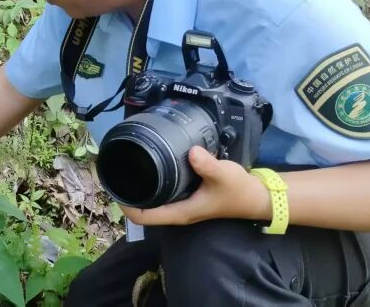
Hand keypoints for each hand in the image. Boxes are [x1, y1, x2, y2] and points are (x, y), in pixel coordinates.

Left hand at [120, 146, 271, 225]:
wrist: (256, 195)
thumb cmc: (237, 189)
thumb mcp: (222, 175)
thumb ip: (206, 164)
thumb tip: (191, 151)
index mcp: (180, 213)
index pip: (143, 217)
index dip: (125, 205)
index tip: (113, 187)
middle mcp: (177, 212)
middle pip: (143, 209)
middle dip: (127, 193)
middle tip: (115, 170)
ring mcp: (181, 204)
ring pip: (152, 201)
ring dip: (138, 188)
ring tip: (126, 166)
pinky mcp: (187, 195)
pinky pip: (162, 192)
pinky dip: (152, 182)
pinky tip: (149, 165)